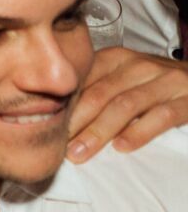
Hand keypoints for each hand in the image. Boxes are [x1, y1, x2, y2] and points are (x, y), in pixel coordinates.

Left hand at [67, 47, 187, 161]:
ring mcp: (166, 81)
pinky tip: (122, 147)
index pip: (83, 81)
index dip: (62, 106)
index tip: (45, 128)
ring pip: (125, 105)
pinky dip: (140, 132)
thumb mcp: (122, 78)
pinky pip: (161, 116)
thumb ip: (94, 90)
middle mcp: (139, 65)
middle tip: (57, 147)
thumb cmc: (152, 84)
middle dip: (75, 122)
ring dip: (99, 132)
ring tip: (80, 152)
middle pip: (100, 94)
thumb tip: (56, 117)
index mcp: (116, 58)